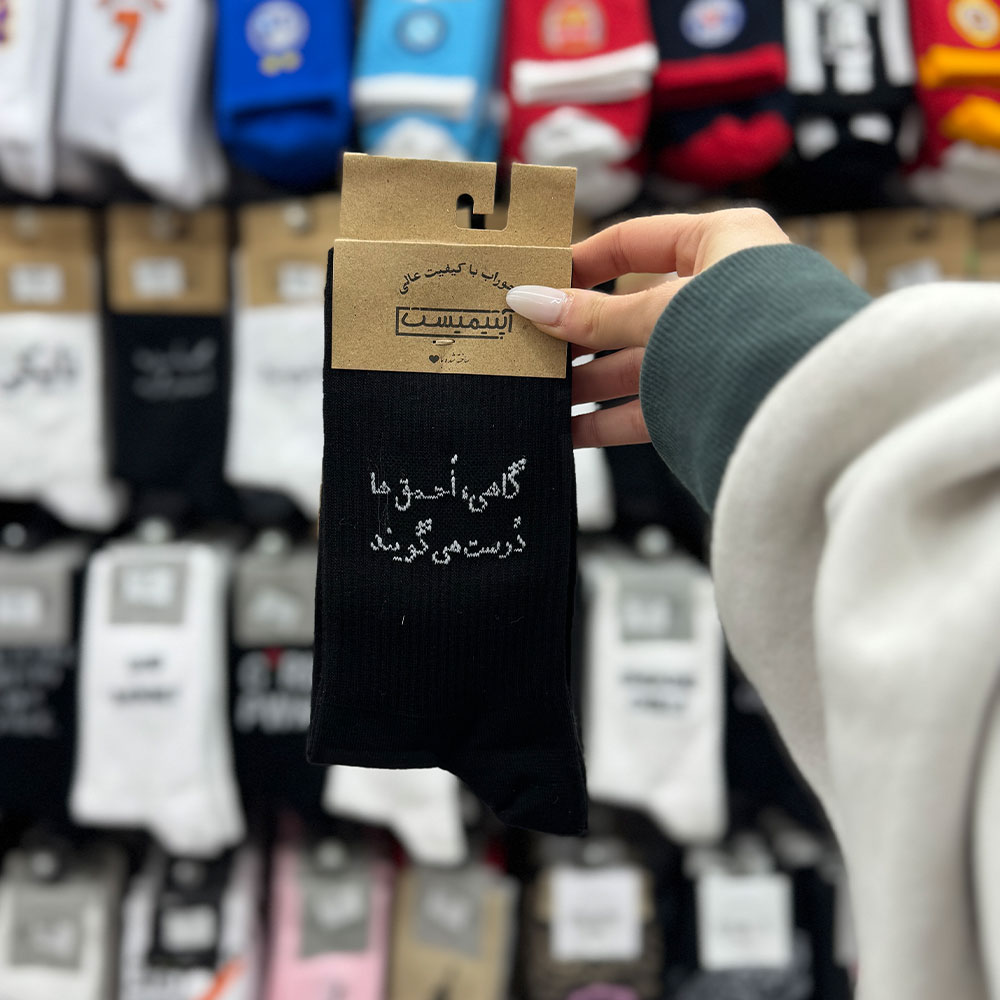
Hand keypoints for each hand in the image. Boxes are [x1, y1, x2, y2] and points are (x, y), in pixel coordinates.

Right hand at [506, 209, 788, 447]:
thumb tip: (527, 301)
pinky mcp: (713, 401)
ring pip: (638, 363)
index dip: (580, 262)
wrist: (813, 410)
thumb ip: (592, 315)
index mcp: (721, 244)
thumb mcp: (659, 314)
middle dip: (578, 333)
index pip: (634, 241)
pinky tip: (570, 430)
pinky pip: (651, 406)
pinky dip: (610, 419)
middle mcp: (721, 294)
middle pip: (629, 310)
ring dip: (587, 381)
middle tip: (530, 344)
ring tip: (539, 392)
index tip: (535, 281)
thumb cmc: (746, 333)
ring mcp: (717, 350)